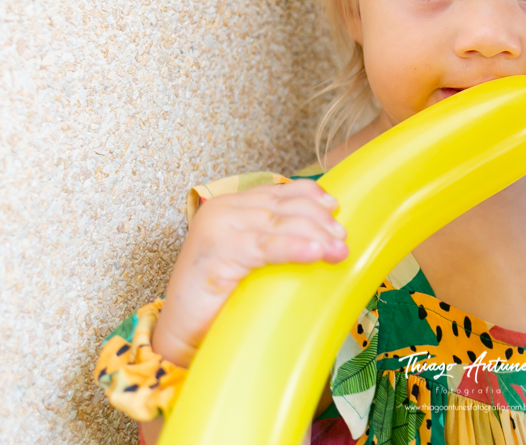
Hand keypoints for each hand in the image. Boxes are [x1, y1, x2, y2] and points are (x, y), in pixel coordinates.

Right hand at [151, 179, 348, 367]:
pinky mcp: (217, 252)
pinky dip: (293, 247)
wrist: (182, 334)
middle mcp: (222, 210)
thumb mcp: (253, 260)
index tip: (335, 208)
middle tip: (342, 238)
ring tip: (338, 250)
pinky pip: (265, 246)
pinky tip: (315, 253)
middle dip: (318, 220)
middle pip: (282, 206)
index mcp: (231, 206)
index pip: (277, 191)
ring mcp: (217, 228)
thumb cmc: (222, 300)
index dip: (310, 196)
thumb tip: (326, 238)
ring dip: (314, 234)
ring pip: (278, 223)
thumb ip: (276, 240)